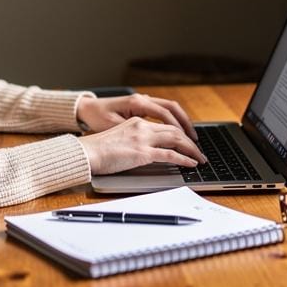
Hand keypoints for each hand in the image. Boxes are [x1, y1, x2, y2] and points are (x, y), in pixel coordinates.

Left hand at [76, 94, 198, 140]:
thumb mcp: (113, 126)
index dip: (178, 129)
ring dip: (181, 122)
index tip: (188, 142)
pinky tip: (178, 132)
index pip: (165, 114)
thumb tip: (150, 141)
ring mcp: (143, 101)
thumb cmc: (97, 118)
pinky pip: (163, 111)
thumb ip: (132, 132)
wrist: (87, 109)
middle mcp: (143, 99)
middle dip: (186, 124)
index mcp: (137, 103)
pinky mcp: (142, 106)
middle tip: (195, 142)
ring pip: (169, 108)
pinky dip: (173, 121)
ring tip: (191, 138)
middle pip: (172, 108)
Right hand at [79, 117, 207, 174]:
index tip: (188, 142)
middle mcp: (142, 127)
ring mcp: (143, 139)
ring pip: (176, 140)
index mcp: (136, 122)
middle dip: (190, 141)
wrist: (86, 152)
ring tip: (200, 158)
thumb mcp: (119, 138)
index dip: (180, 133)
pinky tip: (191, 164)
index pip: (165, 125)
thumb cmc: (97, 149)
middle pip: (174, 130)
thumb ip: (134, 140)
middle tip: (199, 151)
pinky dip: (184, 159)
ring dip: (192, 150)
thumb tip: (146, 151)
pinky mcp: (142, 153)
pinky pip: (170, 155)